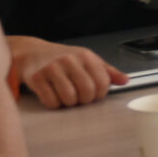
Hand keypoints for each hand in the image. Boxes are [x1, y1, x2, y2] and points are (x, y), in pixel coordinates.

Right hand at [9, 36, 125, 107]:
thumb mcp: (87, 60)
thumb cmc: (62, 58)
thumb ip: (107, 71)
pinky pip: (51, 101)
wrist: (32, 53)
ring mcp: (52, 68)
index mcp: (85, 56)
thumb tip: (125, 80)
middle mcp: (69, 60)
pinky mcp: (37, 78)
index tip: (94, 93)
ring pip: (69, 98)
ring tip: (66, 95)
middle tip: (79, 96)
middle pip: (87, 91)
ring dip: (69, 103)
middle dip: (85, 99)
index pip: (102, 82)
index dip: (100, 93)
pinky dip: (54, 103)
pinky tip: (53, 95)